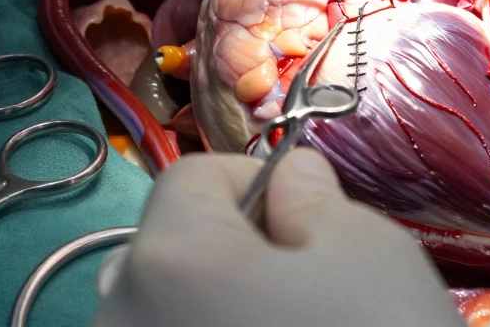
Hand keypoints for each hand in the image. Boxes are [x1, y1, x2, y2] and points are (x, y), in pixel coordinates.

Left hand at [92, 150, 464, 326]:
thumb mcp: (371, 255)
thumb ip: (316, 200)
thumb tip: (292, 177)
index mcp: (170, 261)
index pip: (191, 179)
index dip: (253, 181)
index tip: (306, 212)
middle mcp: (119, 321)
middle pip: (162, 251)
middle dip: (227, 252)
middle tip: (304, 285)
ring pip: (155, 318)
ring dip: (208, 313)